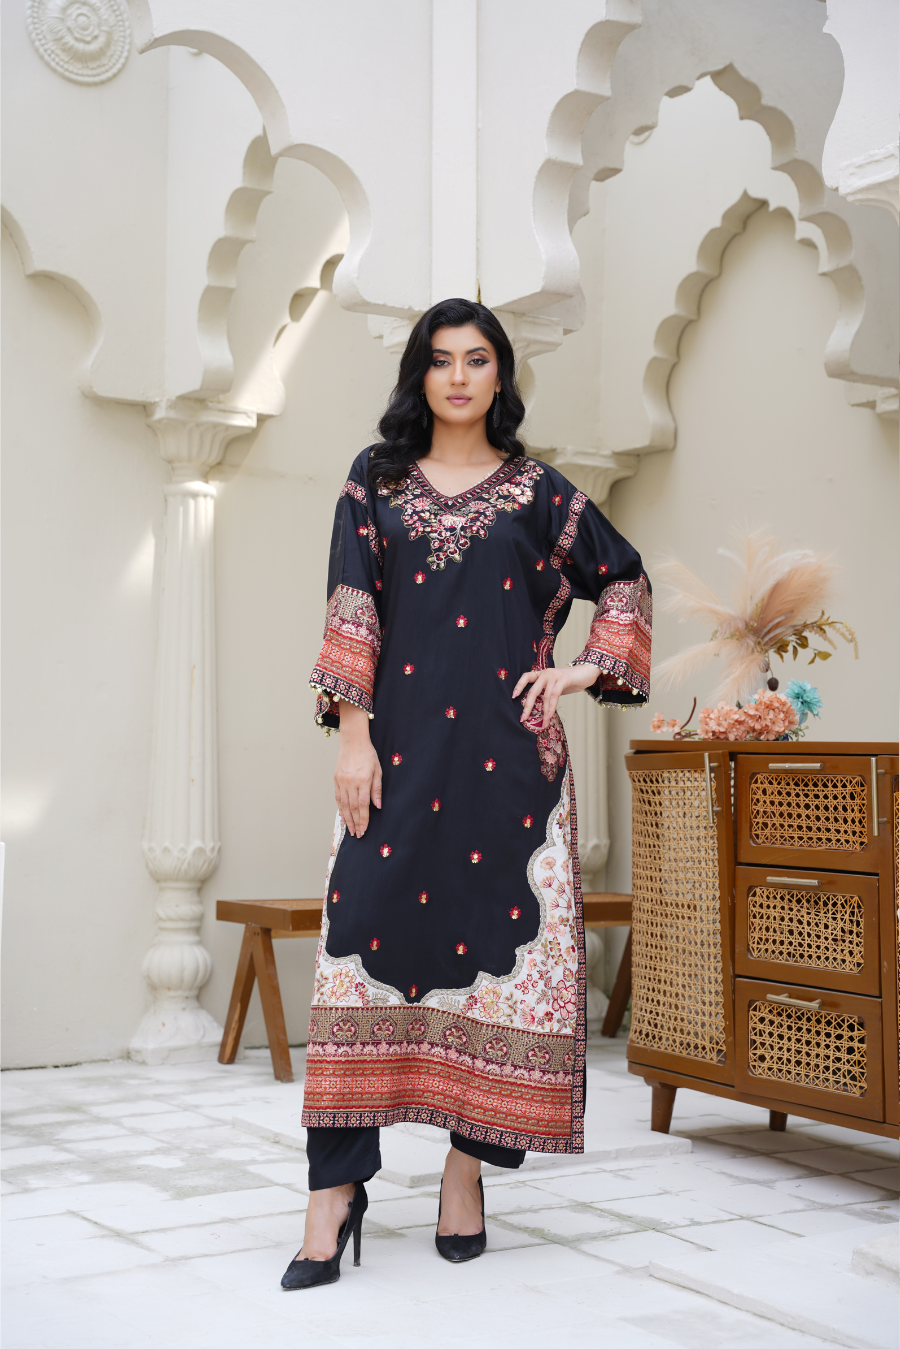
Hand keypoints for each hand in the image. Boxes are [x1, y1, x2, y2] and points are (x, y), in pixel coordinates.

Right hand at [334, 702, 381, 836]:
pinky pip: (338, 797)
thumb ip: (377, 789)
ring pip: (343, 805)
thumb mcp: (378, 770)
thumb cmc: (368, 754)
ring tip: (350, 830)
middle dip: (355, 823)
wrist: (353, 741)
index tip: (364, 830)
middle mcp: (350, 782)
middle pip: (352, 808)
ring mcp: (341, 781)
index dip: (363, 820)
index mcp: (363, 780)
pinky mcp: (336, 779)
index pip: (363, 806)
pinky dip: (340, 808)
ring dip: (347, 819)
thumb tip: (377, 806)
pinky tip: (343, 816)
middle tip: (358, 835)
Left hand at [513, 664, 598, 729]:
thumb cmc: (571, 681)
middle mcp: (546, 673)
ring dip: (544, 711)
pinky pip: (554, 695)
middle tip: (523, 718)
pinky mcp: (563, 679)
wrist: (587, 672)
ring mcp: (554, 675)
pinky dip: (551, 707)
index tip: (513, 696)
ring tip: (543, 723)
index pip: (526, 676)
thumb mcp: (556, 686)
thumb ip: (547, 693)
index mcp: (542, 674)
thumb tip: (539, 708)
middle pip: (533, 690)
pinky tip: (549, 715)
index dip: (519, 685)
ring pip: (545, 696)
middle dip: (528, 706)